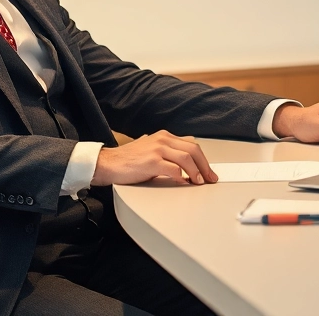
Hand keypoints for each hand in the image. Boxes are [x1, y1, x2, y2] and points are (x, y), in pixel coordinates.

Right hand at [91, 130, 217, 185]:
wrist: (108, 163)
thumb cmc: (128, 160)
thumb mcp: (150, 149)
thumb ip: (167, 152)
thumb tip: (185, 165)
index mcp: (164, 136)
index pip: (191, 144)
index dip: (203, 159)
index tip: (208, 171)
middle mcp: (162, 139)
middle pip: (193, 149)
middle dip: (205, 166)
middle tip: (210, 179)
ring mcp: (157, 149)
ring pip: (186, 158)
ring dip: (196, 172)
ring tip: (199, 182)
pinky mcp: (151, 162)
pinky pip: (174, 169)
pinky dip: (182, 177)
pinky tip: (184, 183)